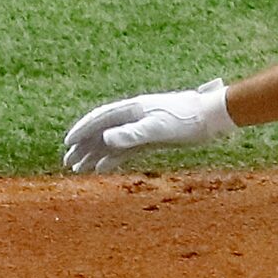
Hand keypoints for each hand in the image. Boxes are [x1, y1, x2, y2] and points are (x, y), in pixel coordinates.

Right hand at [62, 81, 235, 171]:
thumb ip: (132, 133)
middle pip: (101, 132)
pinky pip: (125, 150)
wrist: (210, 118)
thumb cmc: (185, 120)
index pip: (100, 119)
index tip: (67, 144)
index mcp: (132, 109)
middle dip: (83, 147)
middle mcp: (133, 117)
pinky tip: (102, 168)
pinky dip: (112, 158)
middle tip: (67, 162)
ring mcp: (141, 128)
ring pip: (111, 142)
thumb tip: (105, 138)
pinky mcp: (151, 139)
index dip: (82, 130)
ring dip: (94, 154)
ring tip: (79, 169)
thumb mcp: (158, 128)